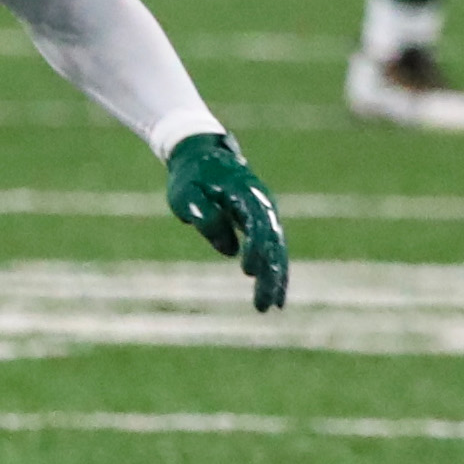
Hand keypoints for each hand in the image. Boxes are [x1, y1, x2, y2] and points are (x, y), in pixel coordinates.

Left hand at [166, 131, 285, 311]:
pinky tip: (274, 296)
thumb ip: (205, 217)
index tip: (248, 272)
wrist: (201, 156)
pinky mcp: (262, 224)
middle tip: (263, 305)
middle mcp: (264, 205)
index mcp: (247, 194)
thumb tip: (229, 250)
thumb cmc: (190, 176)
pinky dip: (274, 272)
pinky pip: (273, 251)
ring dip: (275, 279)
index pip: (258, 225)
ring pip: (277, 251)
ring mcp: (266, 214)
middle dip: (270, 275)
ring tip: (270, 307)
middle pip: (274, 244)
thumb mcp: (186, 194)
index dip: (255, 249)